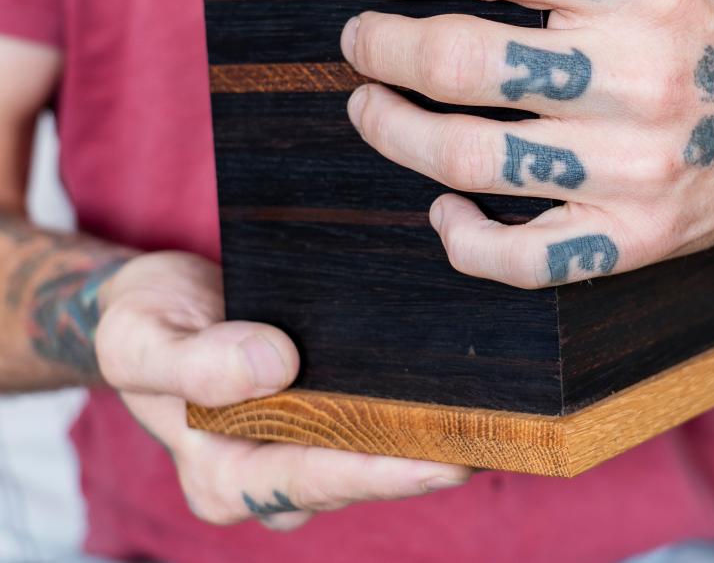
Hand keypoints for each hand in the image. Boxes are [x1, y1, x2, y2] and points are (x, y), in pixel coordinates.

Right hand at [95, 252, 471, 529]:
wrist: (154, 304)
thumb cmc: (142, 323)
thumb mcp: (141, 340)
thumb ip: (193, 363)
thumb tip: (272, 366)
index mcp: (224, 476)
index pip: (314, 479)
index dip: (383, 472)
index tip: (446, 457)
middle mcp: (269, 473)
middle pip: (361, 472)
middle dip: (429, 458)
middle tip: (500, 434)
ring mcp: (298, 445)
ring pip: (376, 448)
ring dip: (433, 434)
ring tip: (501, 413)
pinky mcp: (320, 413)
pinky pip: (372, 416)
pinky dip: (413, 405)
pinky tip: (461, 386)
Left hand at [339, 0, 713, 288]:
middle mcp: (640, 78)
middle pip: (463, 61)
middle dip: (383, 46)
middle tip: (357, 38)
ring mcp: (635, 170)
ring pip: (472, 158)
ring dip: (394, 132)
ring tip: (368, 105)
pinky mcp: (632, 239)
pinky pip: (525, 260)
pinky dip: (465, 240)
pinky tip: (442, 208)